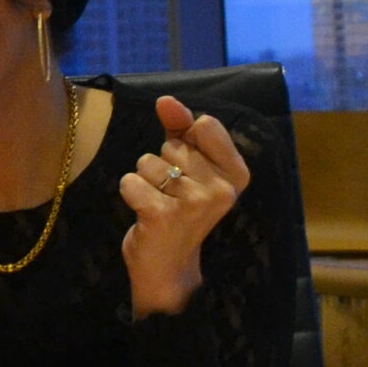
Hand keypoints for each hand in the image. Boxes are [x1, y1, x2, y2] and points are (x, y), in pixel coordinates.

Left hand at [118, 96, 248, 317]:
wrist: (168, 266)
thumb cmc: (179, 210)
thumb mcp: (190, 168)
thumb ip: (181, 130)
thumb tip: (165, 100)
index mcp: (237, 174)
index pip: (204, 124)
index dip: (186, 142)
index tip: (190, 171)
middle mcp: (221, 189)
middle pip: (172, 144)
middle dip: (163, 164)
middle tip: (173, 195)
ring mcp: (193, 203)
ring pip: (147, 161)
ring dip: (145, 180)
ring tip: (159, 204)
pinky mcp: (162, 215)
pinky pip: (130, 181)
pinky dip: (130, 193)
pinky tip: (145, 213)